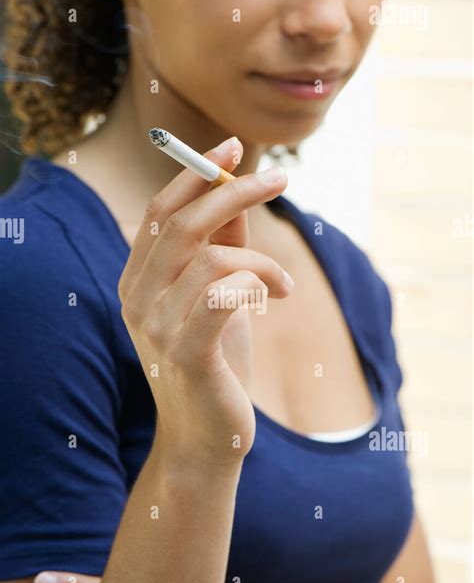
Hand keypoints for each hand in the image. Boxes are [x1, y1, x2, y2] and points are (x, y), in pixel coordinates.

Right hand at [118, 136, 290, 464]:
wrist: (209, 436)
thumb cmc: (216, 360)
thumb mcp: (218, 295)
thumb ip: (222, 246)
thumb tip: (238, 188)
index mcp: (137, 280)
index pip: (159, 211)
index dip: (196, 173)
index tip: (234, 146)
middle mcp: (136, 299)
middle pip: (183, 223)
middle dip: (235, 191)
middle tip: (281, 177)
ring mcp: (156, 328)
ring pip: (214, 259)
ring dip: (262, 262)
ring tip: (283, 286)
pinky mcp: (187, 354)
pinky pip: (225, 295)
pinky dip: (259, 284)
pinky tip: (275, 297)